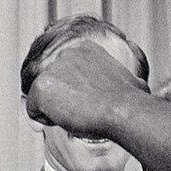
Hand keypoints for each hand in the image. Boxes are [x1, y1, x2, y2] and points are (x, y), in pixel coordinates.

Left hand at [26, 41, 148, 135]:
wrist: (122, 110)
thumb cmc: (129, 101)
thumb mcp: (129, 81)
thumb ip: (122, 79)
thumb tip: (138, 85)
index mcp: (85, 49)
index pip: (66, 75)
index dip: (74, 95)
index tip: (88, 104)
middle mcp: (65, 54)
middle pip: (54, 86)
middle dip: (62, 101)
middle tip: (81, 113)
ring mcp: (52, 69)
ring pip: (43, 99)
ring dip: (55, 111)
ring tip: (77, 116)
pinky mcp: (41, 86)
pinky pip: (32, 110)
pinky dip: (43, 120)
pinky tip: (64, 120)